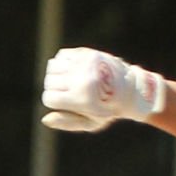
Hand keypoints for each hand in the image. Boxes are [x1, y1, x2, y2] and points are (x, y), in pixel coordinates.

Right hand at [40, 47, 166, 132]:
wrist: (129, 87)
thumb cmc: (108, 109)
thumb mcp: (91, 123)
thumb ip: (67, 123)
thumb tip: (45, 119)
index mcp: (83, 99)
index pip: (49, 98)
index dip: (56, 102)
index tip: (67, 102)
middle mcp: (83, 80)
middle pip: (49, 82)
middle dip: (56, 88)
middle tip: (70, 91)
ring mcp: (85, 64)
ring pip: (52, 67)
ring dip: (57, 74)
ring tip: (71, 80)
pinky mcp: (87, 52)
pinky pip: (61, 56)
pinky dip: (63, 62)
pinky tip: (75, 69)